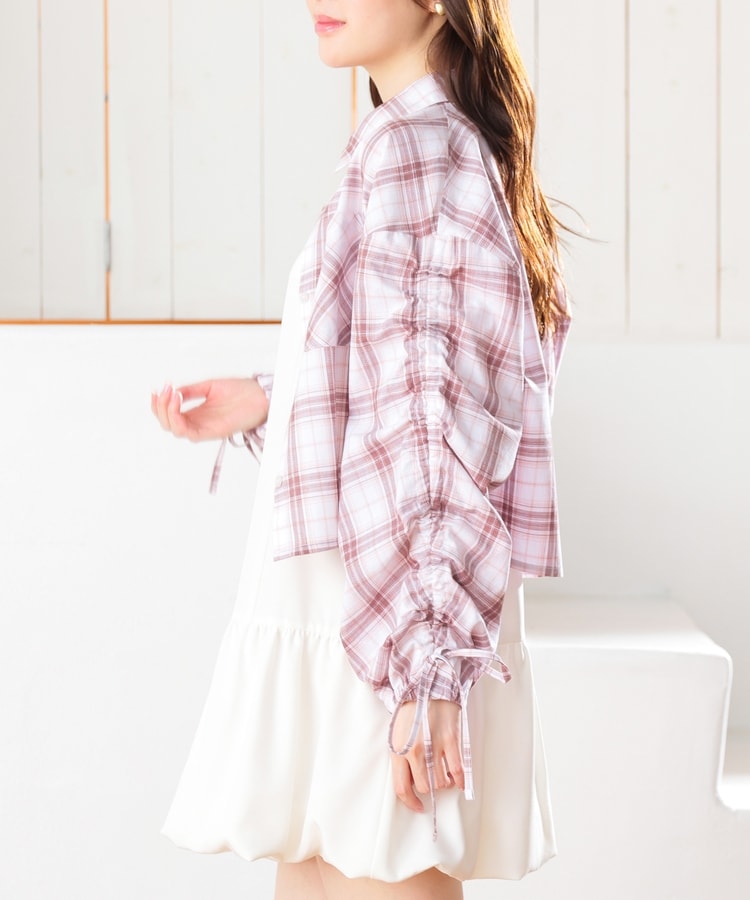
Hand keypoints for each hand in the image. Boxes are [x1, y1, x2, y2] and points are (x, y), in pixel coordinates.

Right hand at [151, 378, 268, 441]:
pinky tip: (179, 402)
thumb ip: (190, 391)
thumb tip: (172, 391)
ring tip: (171, 395)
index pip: (169, 414)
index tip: (158, 389)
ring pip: (174, 429)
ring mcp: (204, 428)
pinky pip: (188, 433)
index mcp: (196, 412)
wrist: (260, 395)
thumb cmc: (241, 391)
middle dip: (160, 407)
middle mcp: (198, 422)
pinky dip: (178, 419)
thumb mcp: (209, 387)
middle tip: (164, 390)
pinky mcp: (211, 432)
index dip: (159, 404)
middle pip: (168, 423)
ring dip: (167, 412)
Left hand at [390, 699, 464, 812]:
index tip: (418, 806)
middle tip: (433, 782)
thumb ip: (401, 758)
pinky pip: (456, 770)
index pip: (401, 788)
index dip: (410, 802)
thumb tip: (411, 781)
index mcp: (397, 750)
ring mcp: (432, 746)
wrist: (426, 687)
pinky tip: (459, 781)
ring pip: (440, 782)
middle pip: (423, 787)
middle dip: (430, 789)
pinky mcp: (449, 740)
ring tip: (445, 777)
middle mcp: (414, 751)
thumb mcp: (397, 735)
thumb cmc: (411, 711)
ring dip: (444, 783)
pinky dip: (459, 780)